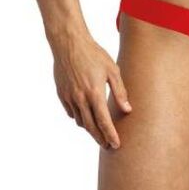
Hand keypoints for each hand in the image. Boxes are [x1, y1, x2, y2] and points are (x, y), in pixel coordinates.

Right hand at [51, 29, 131, 149]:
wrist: (69, 43)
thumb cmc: (94, 54)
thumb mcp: (112, 70)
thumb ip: (120, 91)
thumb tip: (127, 110)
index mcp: (94, 93)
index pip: (104, 121)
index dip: (110, 135)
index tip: (116, 145)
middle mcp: (80, 98)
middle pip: (91, 127)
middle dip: (100, 138)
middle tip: (108, 146)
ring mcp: (69, 97)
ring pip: (80, 121)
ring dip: (90, 129)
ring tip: (99, 132)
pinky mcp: (61, 94)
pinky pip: (71, 112)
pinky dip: (79, 118)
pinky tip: (85, 117)